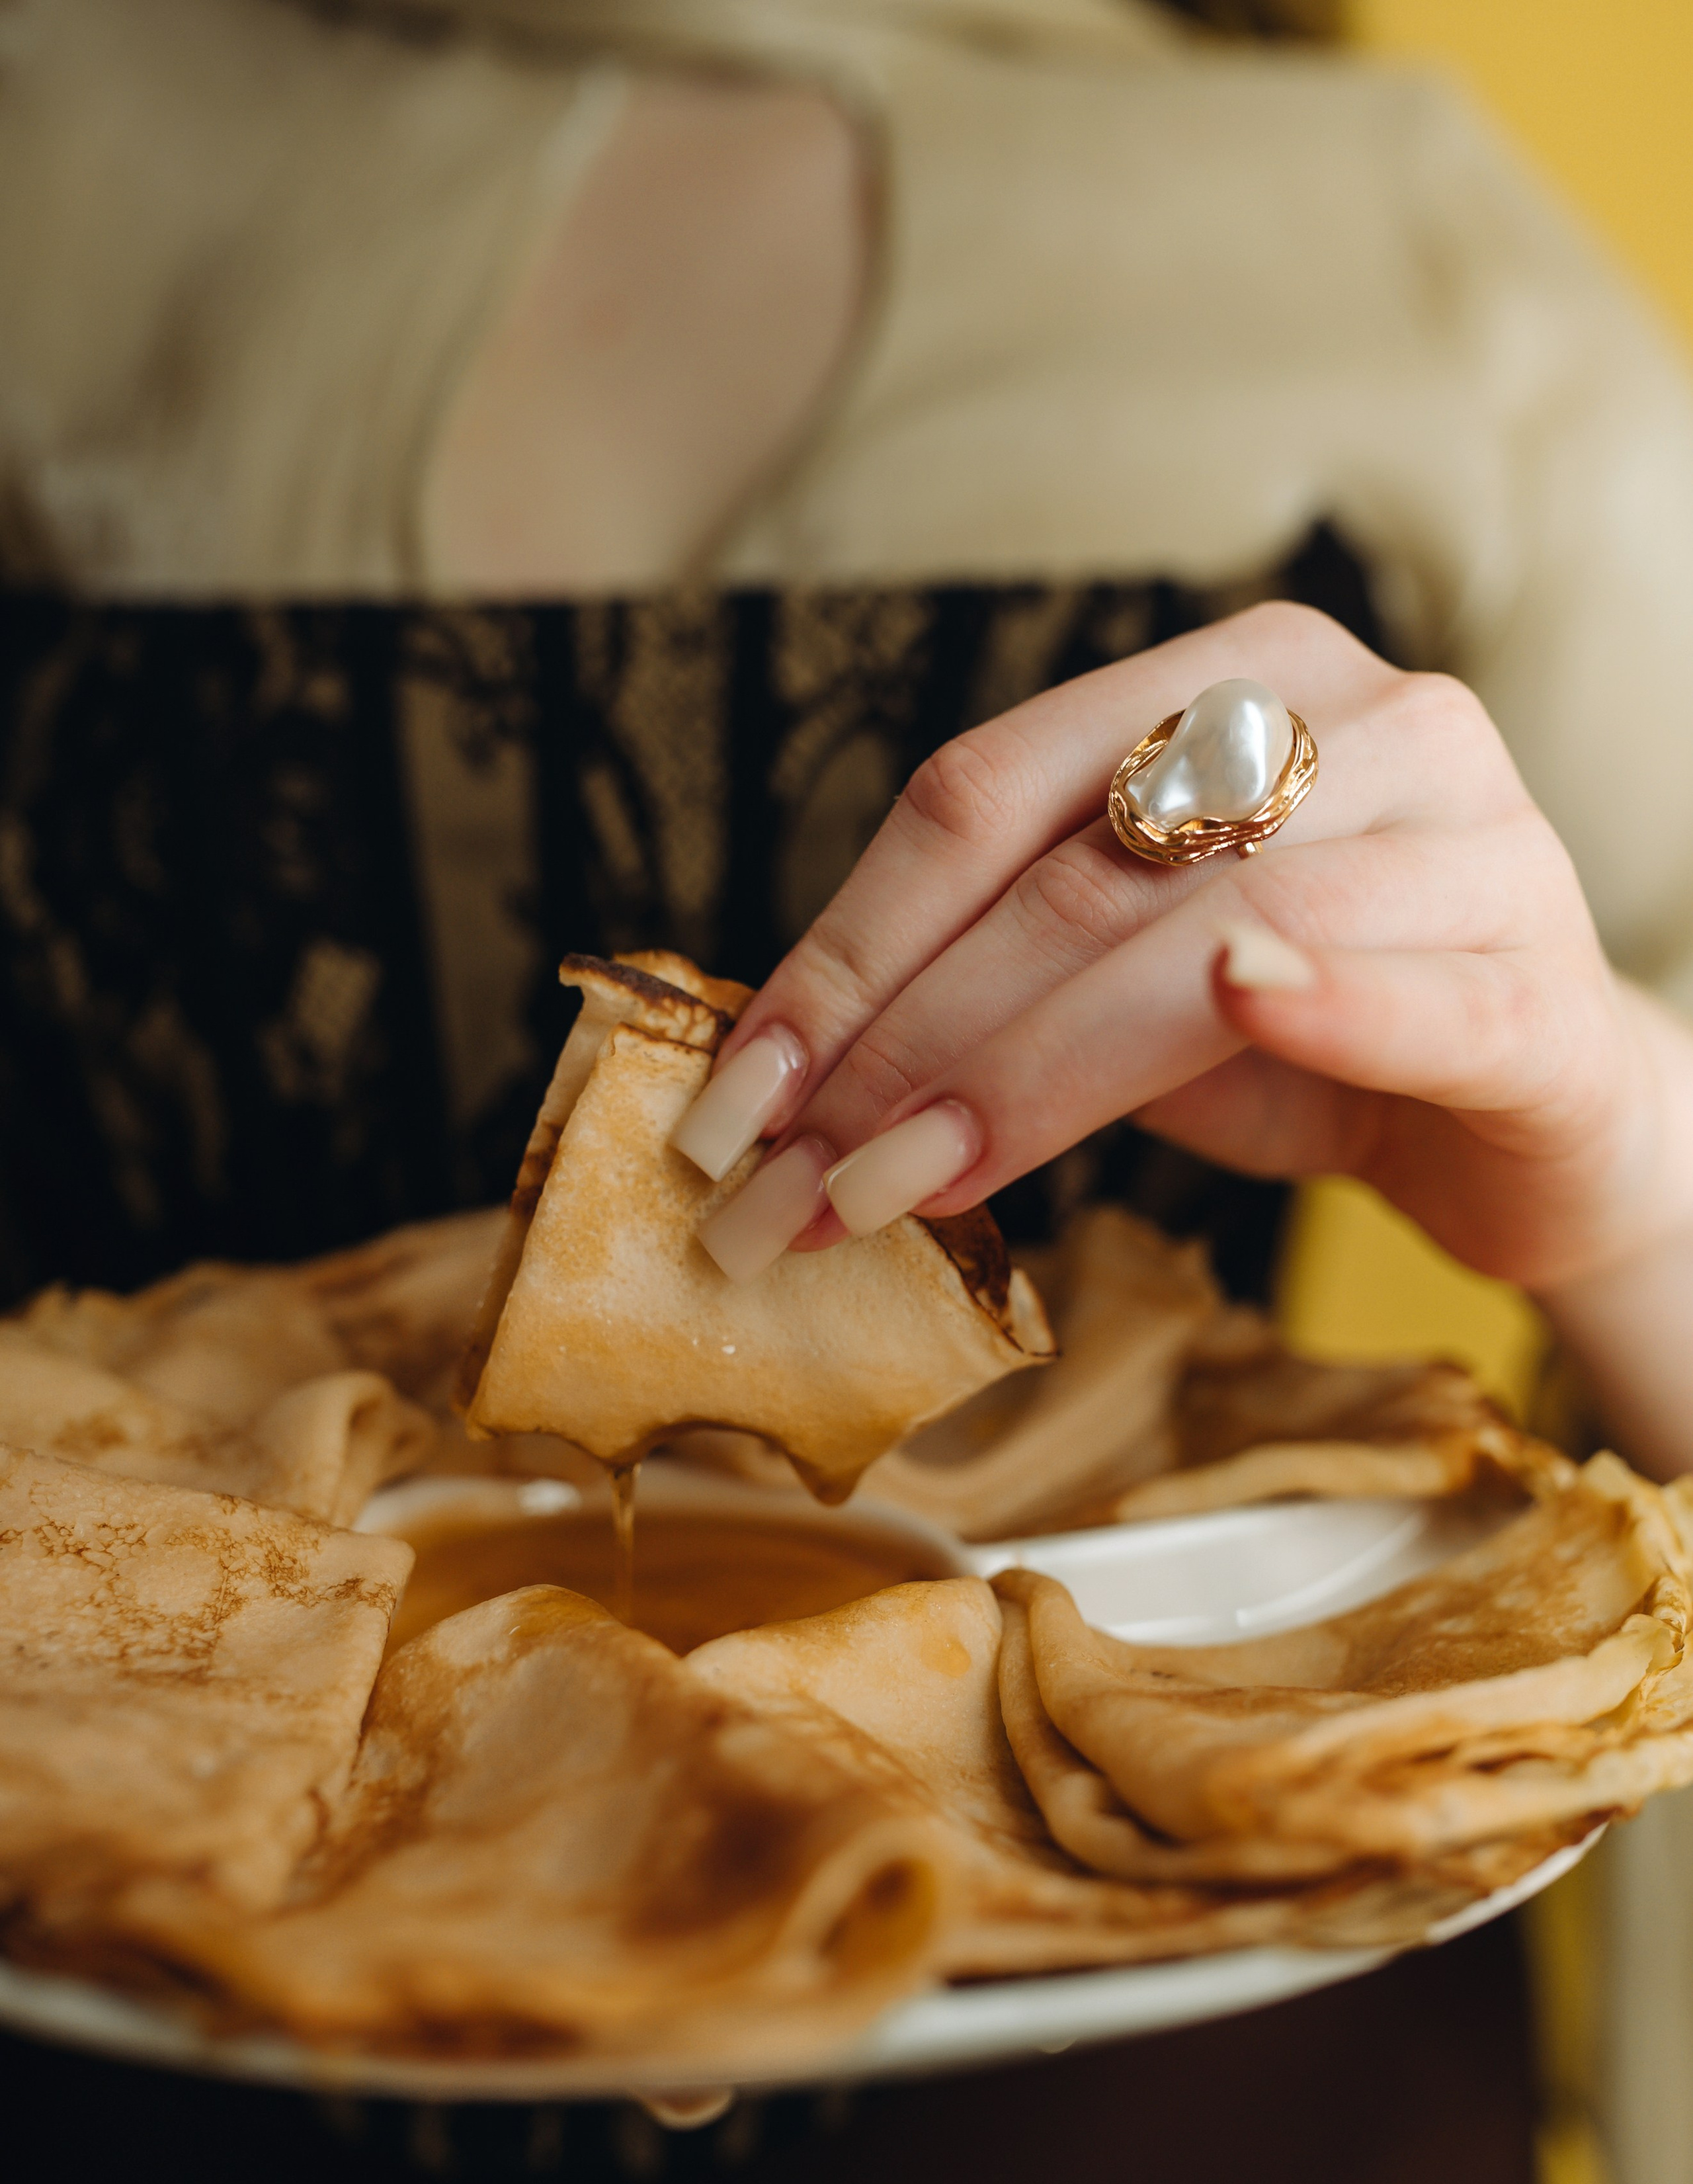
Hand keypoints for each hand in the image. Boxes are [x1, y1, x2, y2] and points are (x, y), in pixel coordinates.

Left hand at [678, 602, 1692, 1319]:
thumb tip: (791, 1075)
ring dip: (1027, 1076)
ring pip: (1214, 937)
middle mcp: (1359, 720)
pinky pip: (1424, 991)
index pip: (987, 793)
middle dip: (900, 1042)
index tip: (735, 1088)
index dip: (845, 946)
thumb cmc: (1311, 1047)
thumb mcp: (1131, 994)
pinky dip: (1331, 1001)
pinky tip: (1244, 1007)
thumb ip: (1003, 981)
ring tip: (888, 1192)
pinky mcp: (1542, 981)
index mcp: (1235, 679)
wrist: (1534, 1121)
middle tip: (780, 1179)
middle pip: (1075, 872)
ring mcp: (1470, 837)